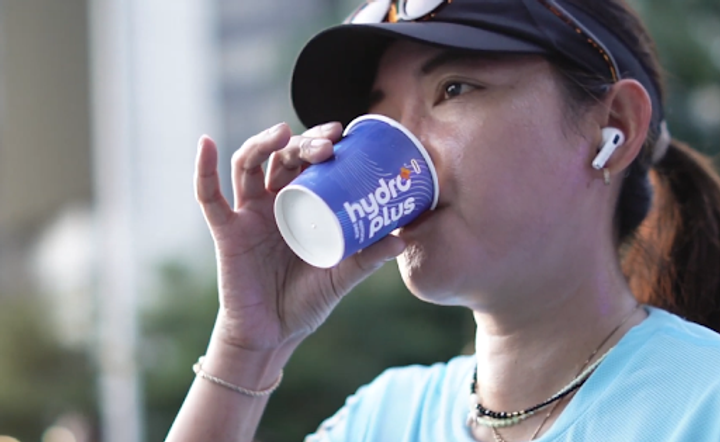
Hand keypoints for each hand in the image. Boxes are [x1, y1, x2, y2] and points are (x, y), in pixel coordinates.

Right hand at [195, 122, 405, 351]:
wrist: (273, 335)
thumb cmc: (307, 302)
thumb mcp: (342, 276)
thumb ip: (367, 258)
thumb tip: (402, 239)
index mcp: (302, 205)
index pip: (309, 163)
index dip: (320, 143)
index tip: (342, 133)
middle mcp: (274, 202)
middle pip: (282, 157)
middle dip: (302, 143)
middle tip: (327, 144)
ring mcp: (248, 214)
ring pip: (249, 165)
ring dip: (262, 143)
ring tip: (282, 133)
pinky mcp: (227, 231)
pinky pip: (209, 197)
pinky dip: (204, 170)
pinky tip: (207, 144)